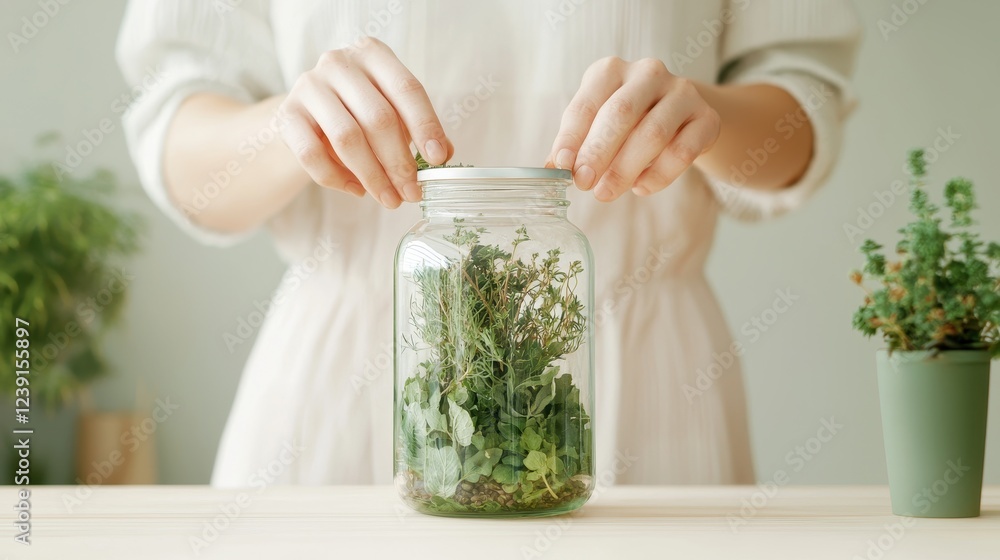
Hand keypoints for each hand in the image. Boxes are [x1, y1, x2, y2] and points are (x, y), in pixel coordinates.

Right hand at [278, 37, 452, 207]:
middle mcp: (339, 63)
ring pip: (347, 139)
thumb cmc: (359, 112)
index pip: (407, 90)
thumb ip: (419, 128)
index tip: (437, 160)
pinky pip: (313, 155)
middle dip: (399, 162)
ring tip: (389, 199)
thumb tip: (444, 154)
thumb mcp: (393, 111)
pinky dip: (338, 179)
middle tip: (412, 192)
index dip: (426, 126)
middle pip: (378, 118)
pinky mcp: (287, 115)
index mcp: (373, 54)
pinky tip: (356, 190)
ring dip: (372, 176)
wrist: (308, 115)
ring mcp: (309, 86)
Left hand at [548, 57, 719, 201]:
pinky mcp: (706, 118)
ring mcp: (682, 93)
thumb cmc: (628, 123)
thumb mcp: (596, 126)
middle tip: (583, 183)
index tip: (562, 166)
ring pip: (653, 133)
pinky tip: (641, 189)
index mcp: (611, 71)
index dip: (572, 138)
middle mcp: (648, 73)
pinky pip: (682, 151)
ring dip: (626, 168)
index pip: (586, 104)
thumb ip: (575, 145)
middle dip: (598, 152)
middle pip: (620, 114)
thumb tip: (550, 170)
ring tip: (606, 193)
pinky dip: (659, 174)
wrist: (683, 116)